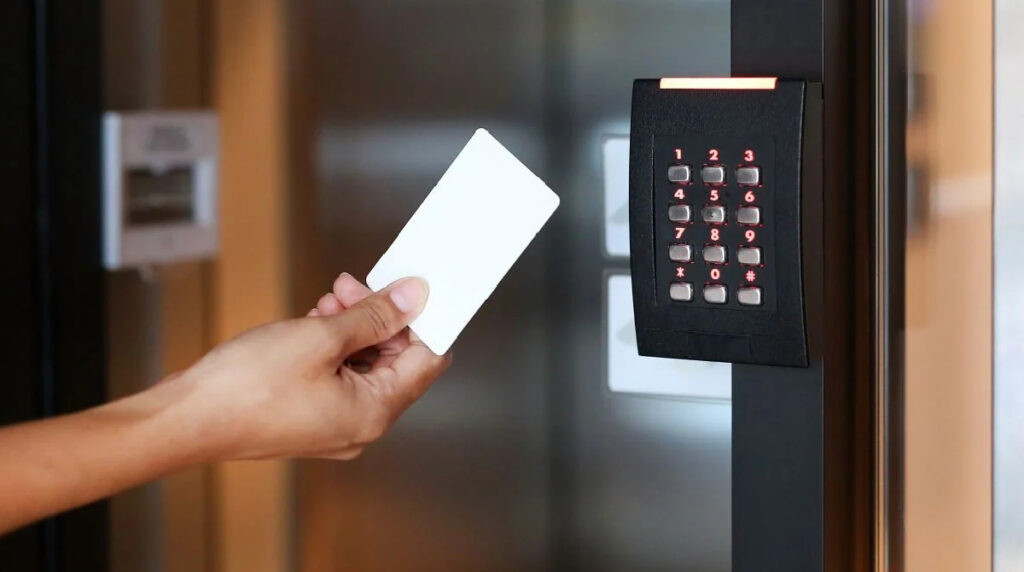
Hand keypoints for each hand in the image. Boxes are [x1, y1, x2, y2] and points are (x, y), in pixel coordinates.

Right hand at [180, 274, 450, 460]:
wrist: (185, 419)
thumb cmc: (245, 389)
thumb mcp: (320, 337)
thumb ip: (373, 316)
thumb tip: (413, 298)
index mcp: (374, 412)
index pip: (427, 361)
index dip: (423, 320)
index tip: (414, 289)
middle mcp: (360, 425)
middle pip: (395, 361)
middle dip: (380, 319)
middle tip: (356, 287)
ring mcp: (333, 423)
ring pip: (363, 365)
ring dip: (354, 327)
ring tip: (330, 300)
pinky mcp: (309, 415)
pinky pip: (337, 375)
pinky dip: (332, 345)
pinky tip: (315, 319)